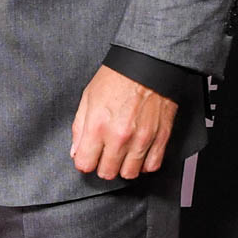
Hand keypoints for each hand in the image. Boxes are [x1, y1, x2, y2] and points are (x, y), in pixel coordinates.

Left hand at [70, 65, 177, 179]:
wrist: (148, 63)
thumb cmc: (117, 77)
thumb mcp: (88, 96)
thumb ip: (79, 127)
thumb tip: (76, 151)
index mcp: (98, 125)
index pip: (85, 164)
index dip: (84, 160)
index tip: (88, 154)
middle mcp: (119, 136)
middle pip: (107, 172)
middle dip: (103, 164)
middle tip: (105, 151)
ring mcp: (141, 139)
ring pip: (129, 174)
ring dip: (123, 166)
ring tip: (122, 152)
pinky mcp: (160, 138)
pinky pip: (151, 166)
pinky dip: (144, 163)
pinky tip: (139, 150)